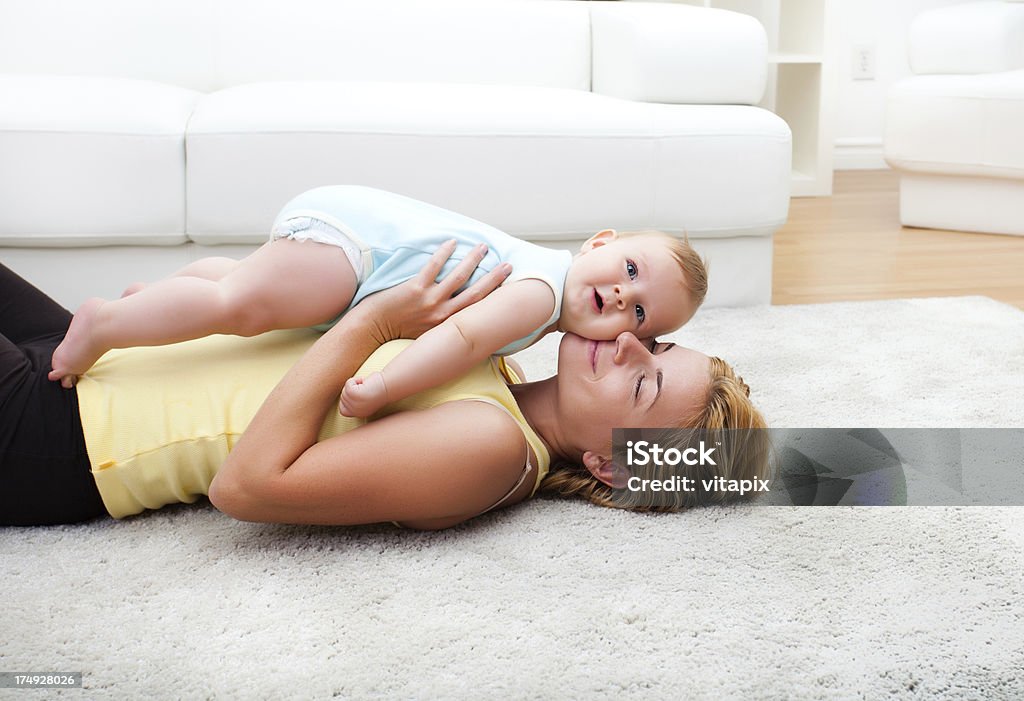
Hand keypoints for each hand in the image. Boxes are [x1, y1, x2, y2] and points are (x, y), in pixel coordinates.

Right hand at [338, 372, 387, 417]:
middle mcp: (356, 411)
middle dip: (352, 390)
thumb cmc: (380, 389)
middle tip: (366, 388)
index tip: (357, 394)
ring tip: (366, 386)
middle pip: (343, 398)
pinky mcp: (353, 394)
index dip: (347, 401)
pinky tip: (365, 381)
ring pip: (345, 390)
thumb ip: (355, 401)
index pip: (343, 411)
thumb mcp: (366, 400)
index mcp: (360, 414)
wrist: (389, 386)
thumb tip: (346, 394)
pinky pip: (348, 384)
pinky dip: (356, 380)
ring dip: (355, 384)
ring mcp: (354, 403)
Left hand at [351, 239, 510, 342]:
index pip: (477, 309)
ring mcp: (430, 301)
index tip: (506, 287)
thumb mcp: (426, 336)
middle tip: (507, 265)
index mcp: (448, 326)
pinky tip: (452, 243)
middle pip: (476, 293)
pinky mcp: (415, 289)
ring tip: (483, 248)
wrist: (372, 330)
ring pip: (459, 277)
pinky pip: (433, 266)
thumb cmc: (397, 332)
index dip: (494, 296)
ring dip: (473, 260)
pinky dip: (443, 253)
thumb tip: (455, 320)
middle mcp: (443, 315)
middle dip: (494, 278)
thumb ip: (442, 327)